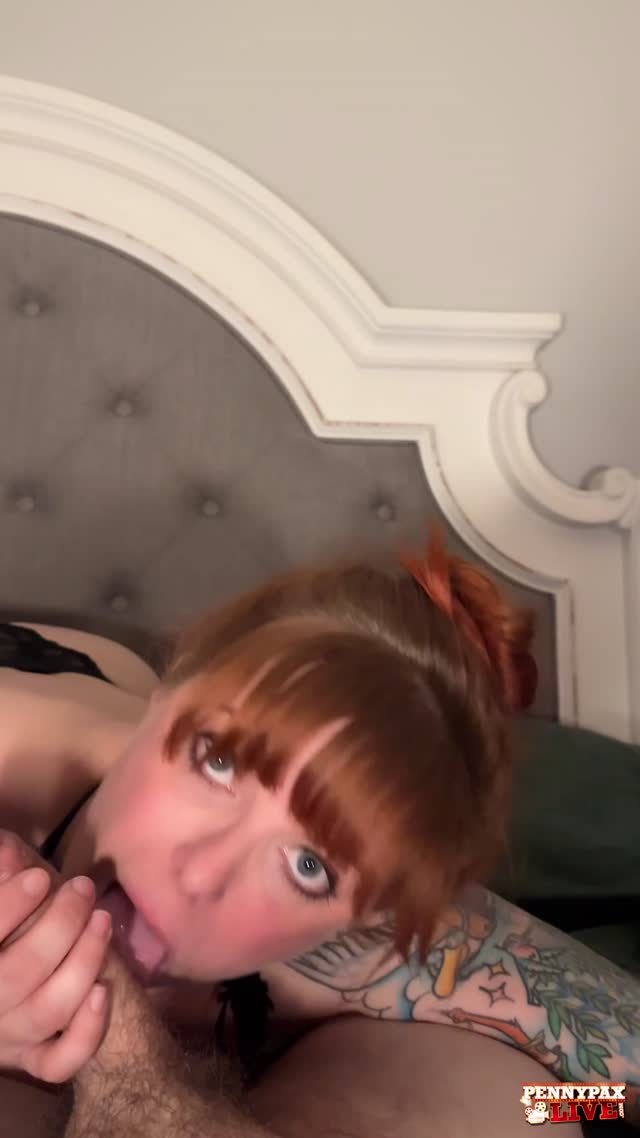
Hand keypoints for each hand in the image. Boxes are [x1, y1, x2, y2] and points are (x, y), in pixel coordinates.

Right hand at [0, 829, 111, 1081]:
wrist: (14, 973)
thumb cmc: (9, 921)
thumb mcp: (4, 893)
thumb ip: (2, 873)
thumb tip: (6, 848)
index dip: (9, 906)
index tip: (40, 877)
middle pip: (18, 974)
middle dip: (59, 925)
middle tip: (81, 888)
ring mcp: (8, 1036)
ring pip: (47, 1010)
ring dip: (83, 962)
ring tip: (102, 920)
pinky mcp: (33, 1059)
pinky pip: (60, 1062)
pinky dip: (84, 1033)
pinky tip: (103, 992)